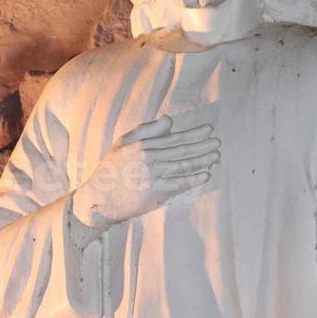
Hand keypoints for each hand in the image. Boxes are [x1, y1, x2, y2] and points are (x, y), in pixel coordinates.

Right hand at [70, 116, 218, 236]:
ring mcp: (151, 176)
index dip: (193, 134)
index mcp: (142, 145)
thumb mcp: (123, 143)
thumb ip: (147, 130)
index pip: (173, 138)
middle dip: (202, 146)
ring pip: (182, 166)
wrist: (99, 197)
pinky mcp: (153, 193)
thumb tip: (169, 120)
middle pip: (181, 151)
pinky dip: (193, 179)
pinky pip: (178, 184)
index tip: (208, 130)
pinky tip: (206, 174)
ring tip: (216, 156)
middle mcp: (148, 159)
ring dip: (202, 161)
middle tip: (217, 142)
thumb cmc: (111, 169)